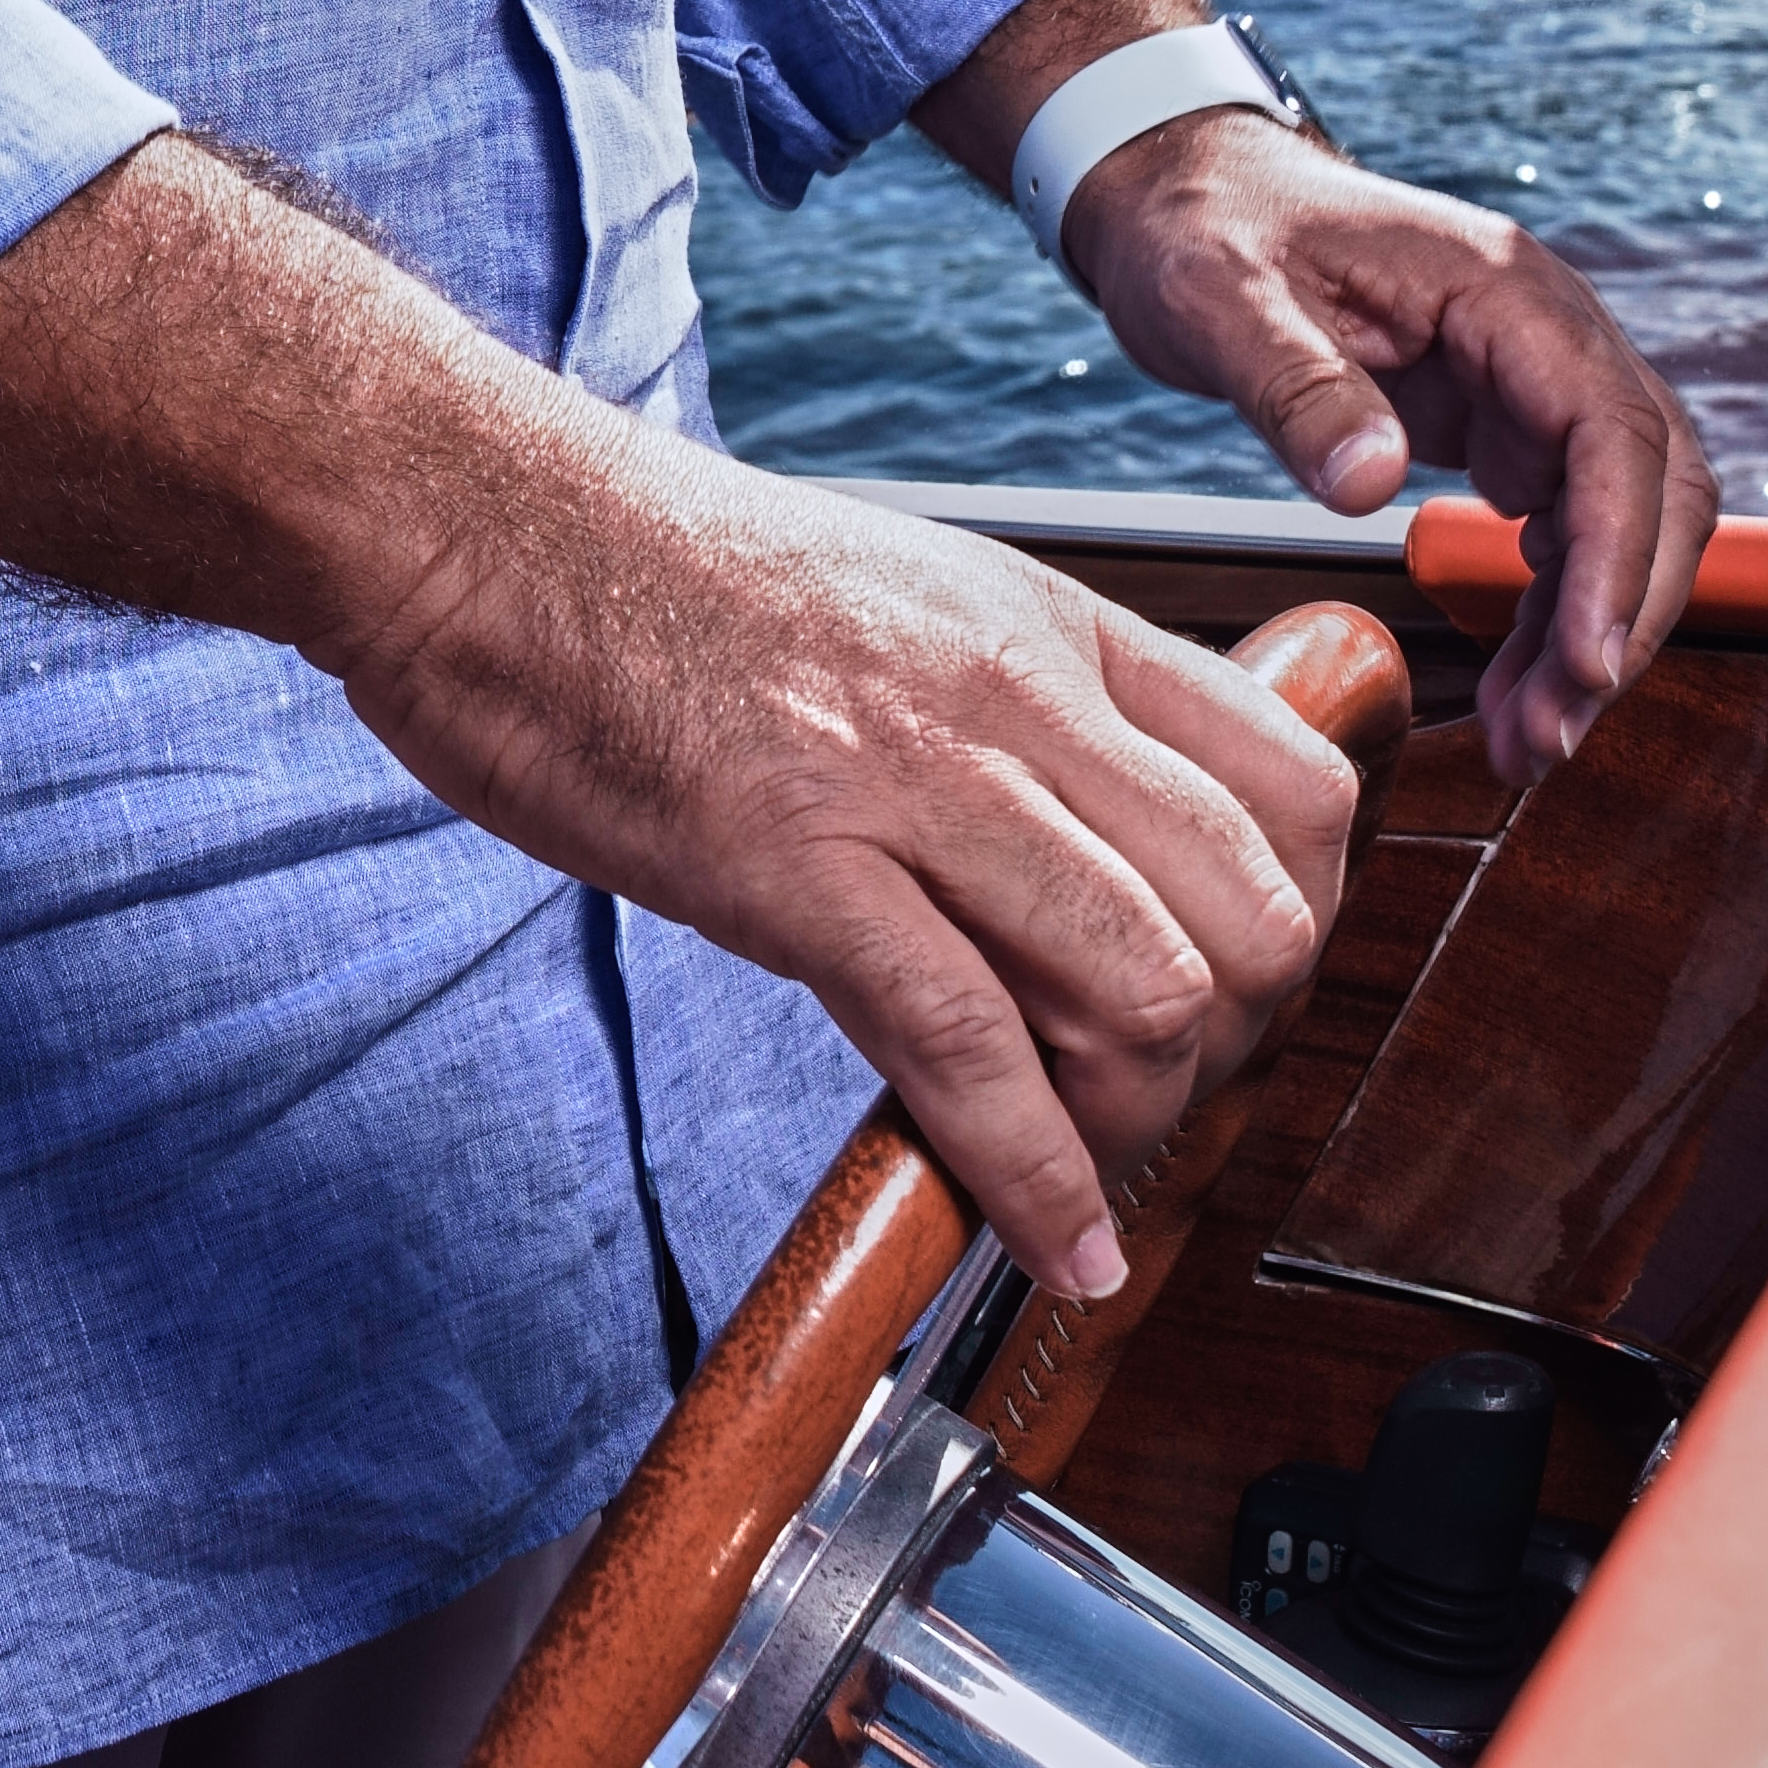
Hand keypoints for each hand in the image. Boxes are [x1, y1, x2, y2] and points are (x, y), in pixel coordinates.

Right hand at [0, 132, 1378, 1303]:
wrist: (469, 523)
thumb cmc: (646, 574)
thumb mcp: (894, 596)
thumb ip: (1012, 703)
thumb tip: (1087, 830)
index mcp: (1048, 624)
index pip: (1297, 784)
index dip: (1297, 924)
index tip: (1233, 994)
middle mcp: (1013, 695)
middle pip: (1252, 910)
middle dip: (1235, 1044)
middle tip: (1154, 1094)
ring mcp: (909, 779)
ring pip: (1147, 983)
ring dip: (1139, 1115)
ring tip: (1083, 1160)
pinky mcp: (794, 866)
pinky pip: (973, 1047)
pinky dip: (1036, 1175)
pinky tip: (1050, 1244)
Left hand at [1052, 109, 1715, 788]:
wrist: (1186, 193)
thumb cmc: (1204, 228)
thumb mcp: (1220, 299)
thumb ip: (1296, 388)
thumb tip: (1370, 484)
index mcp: (1502, 290)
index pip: (1612, 429)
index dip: (1617, 553)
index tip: (1585, 662)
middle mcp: (1545, 333)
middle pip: (1651, 485)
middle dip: (1619, 616)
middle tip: (1549, 733)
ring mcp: (1533, 380)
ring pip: (1621, 519)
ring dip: (1590, 631)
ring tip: (1529, 741)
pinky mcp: (1504, 423)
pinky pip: (1566, 529)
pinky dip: (1551, 612)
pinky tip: (1515, 686)